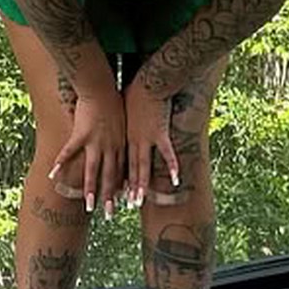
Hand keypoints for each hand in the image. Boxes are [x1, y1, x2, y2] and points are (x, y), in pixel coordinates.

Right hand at [47, 83, 125, 215]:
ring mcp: (95, 142)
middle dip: (109, 197)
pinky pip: (69, 152)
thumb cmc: (112, 100)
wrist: (102, 87)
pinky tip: (53, 175)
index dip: (121, 188)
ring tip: (88, 205)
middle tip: (108, 215)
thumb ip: (120, 132)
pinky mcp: (81, 134)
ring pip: (93, 170)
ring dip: (90, 189)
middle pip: (110, 176)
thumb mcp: (122, 120)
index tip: (121, 203)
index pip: (122, 171)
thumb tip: (122, 139)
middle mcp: (110, 147)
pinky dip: (61, 163)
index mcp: (120, 144)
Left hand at [123, 74, 178, 204]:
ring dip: (140, 185)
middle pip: (126, 169)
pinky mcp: (160, 133)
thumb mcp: (123, 109)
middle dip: (123, 189)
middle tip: (120, 207)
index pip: (117, 163)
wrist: (147, 82)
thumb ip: (122, 121)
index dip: (115, 179)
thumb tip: (116, 124)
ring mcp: (145, 138)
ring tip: (138, 202)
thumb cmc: (134, 92)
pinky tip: (176, 180)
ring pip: (141, 166)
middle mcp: (131, 141)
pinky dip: (172, 167)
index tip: (112, 194)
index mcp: (121, 137)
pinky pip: (167, 154)